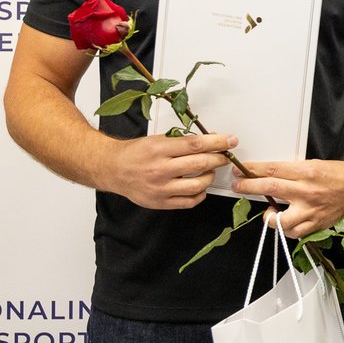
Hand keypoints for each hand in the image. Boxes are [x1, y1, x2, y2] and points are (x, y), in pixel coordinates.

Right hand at [108, 132, 236, 210]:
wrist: (113, 169)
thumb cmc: (136, 153)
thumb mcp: (157, 139)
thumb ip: (182, 141)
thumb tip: (210, 141)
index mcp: (159, 149)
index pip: (195, 145)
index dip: (217, 143)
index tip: (230, 141)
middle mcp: (160, 169)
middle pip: (200, 164)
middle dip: (219, 159)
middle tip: (225, 156)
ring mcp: (160, 188)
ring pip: (198, 185)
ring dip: (210, 177)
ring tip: (210, 171)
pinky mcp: (160, 202)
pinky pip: (189, 202)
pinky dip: (200, 194)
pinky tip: (200, 187)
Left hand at [233, 157, 343, 238]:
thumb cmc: (336, 175)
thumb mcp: (312, 165)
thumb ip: (291, 172)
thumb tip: (267, 175)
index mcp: (307, 172)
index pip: (272, 170)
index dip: (252, 170)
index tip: (242, 171)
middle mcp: (307, 191)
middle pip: (270, 188)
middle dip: (248, 186)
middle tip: (239, 186)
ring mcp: (311, 210)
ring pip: (280, 219)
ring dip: (268, 216)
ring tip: (269, 212)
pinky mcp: (315, 224)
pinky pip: (293, 232)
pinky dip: (285, 229)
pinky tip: (285, 222)